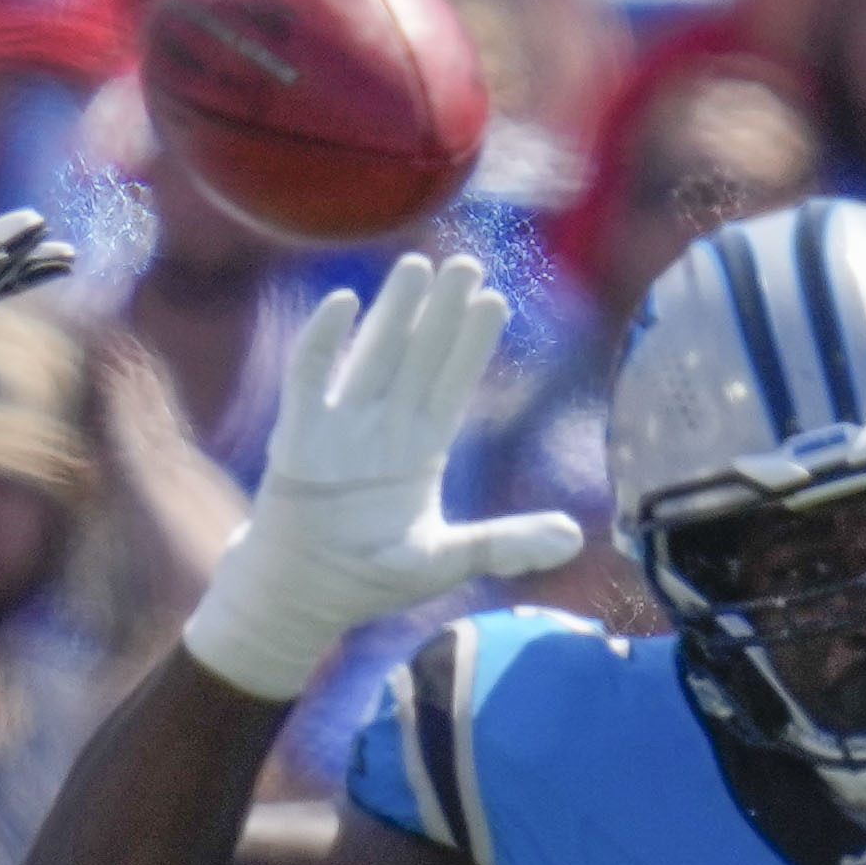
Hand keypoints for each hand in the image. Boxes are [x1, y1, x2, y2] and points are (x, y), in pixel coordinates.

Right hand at [179, 252, 579, 692]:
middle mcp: (382, 430)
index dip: (473, 344)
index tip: (497, 300)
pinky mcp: (296, 441)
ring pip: (371, 356)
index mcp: (419, 453)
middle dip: (441, 312)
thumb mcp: (444, 562)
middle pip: (417, 357)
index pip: (452, 384)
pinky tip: (344, 302)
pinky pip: (309, 381)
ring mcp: (338, 431)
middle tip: (466, 263)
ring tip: (417, 266)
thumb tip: (574, 539)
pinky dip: (323, 342)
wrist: (292, 602)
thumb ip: (503, 544)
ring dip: (393, 313)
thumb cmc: (365, 580)